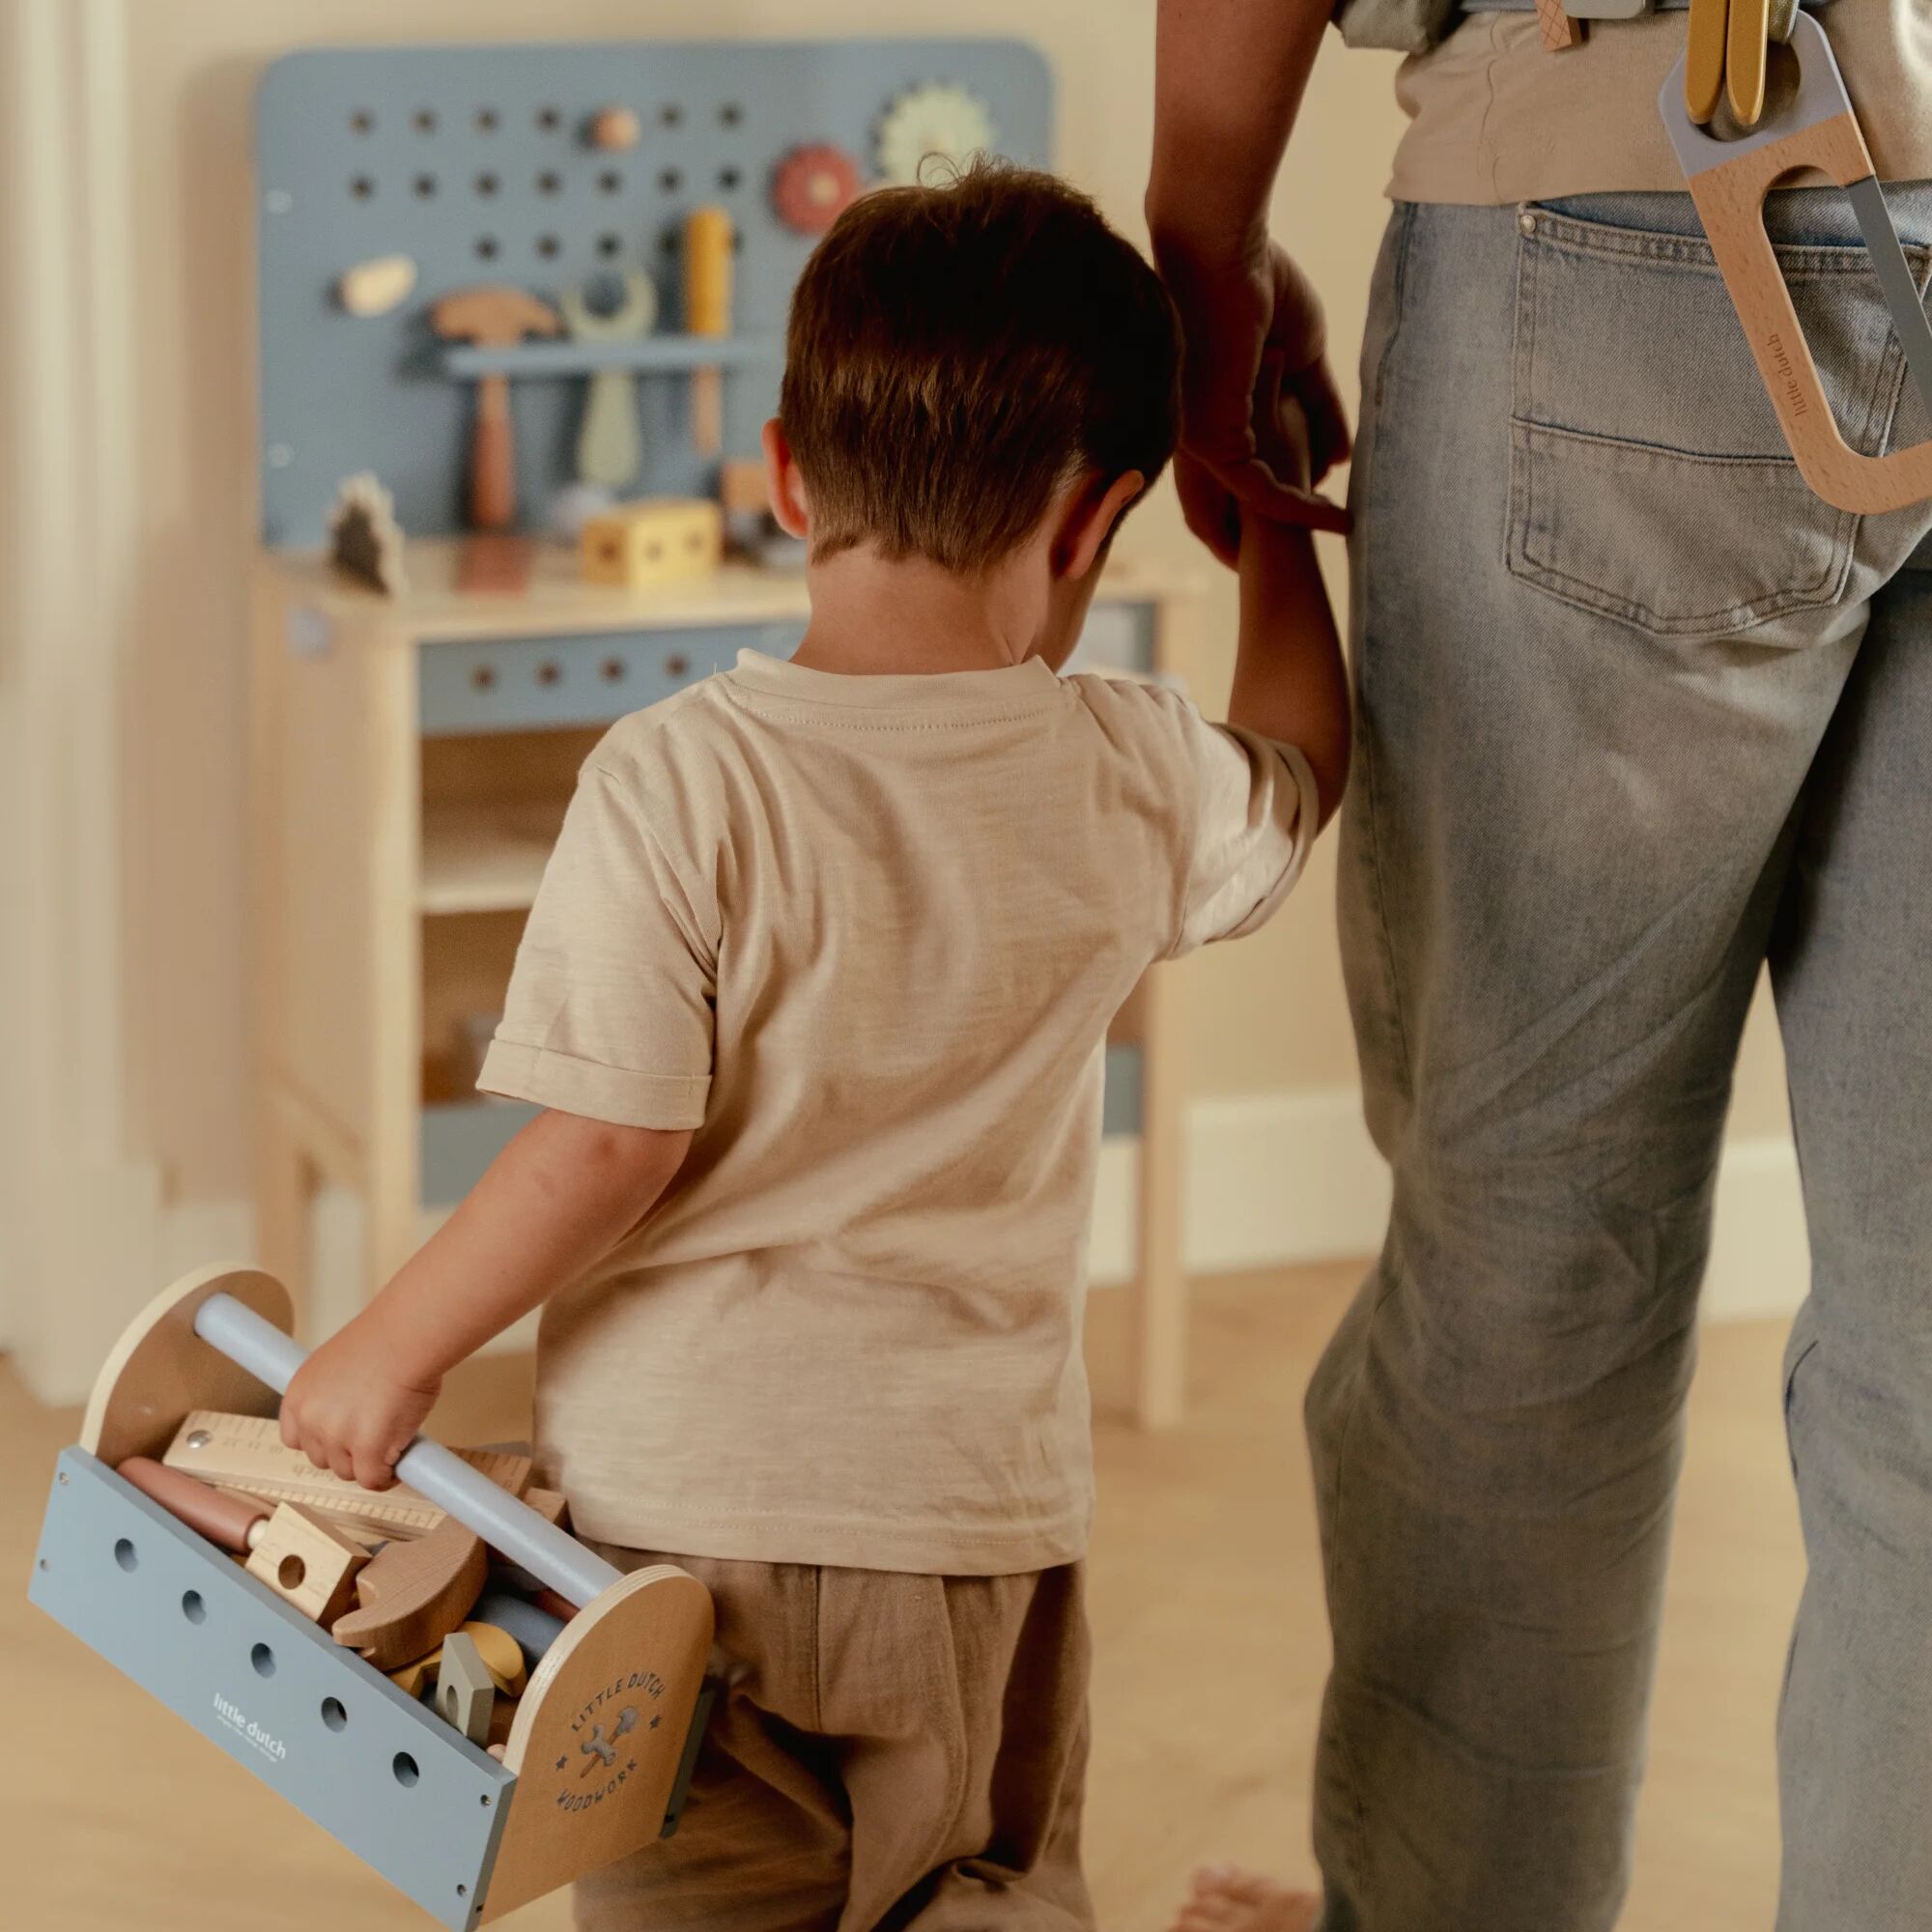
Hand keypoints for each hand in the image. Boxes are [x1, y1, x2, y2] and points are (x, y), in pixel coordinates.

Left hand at [280, 1313, 440, 1490]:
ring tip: (391, 1445)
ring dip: (369, 1464)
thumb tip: (351, 1417)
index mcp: (299, 1395)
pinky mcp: (367, 1449)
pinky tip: (399, 1465)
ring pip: (348, 1472)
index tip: (340, 1438)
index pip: (295, 1438)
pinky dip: (387, 1477)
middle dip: (348, 1452)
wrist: (408, 1335)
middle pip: (322, 1459)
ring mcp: (337, 1437)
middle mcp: (310, 1418)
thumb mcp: (338, 1364)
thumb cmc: (386, 1339)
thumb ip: (334, 1395)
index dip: (321, 1441)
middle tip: (375, 1436)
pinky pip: (373, 1479)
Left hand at [1156, 233, 1351, 562]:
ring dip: (1290, 529)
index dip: (1257, 508)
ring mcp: (1197, 441)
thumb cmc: (1257, 281)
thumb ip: (1318, 408)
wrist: (1222, 242)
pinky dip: (1301, 510)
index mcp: (1202, 410)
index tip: (1297, 522)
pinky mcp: (1213, 440)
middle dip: (1254, 543)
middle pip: (1220, 509)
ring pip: (1244, 508)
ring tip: (1335, 539)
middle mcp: (1190, 434)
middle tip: (1290, 570)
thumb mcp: (1302, 357)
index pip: (1225, 476)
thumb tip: (1339, 459)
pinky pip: (1262, 493)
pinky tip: (1338, 518)